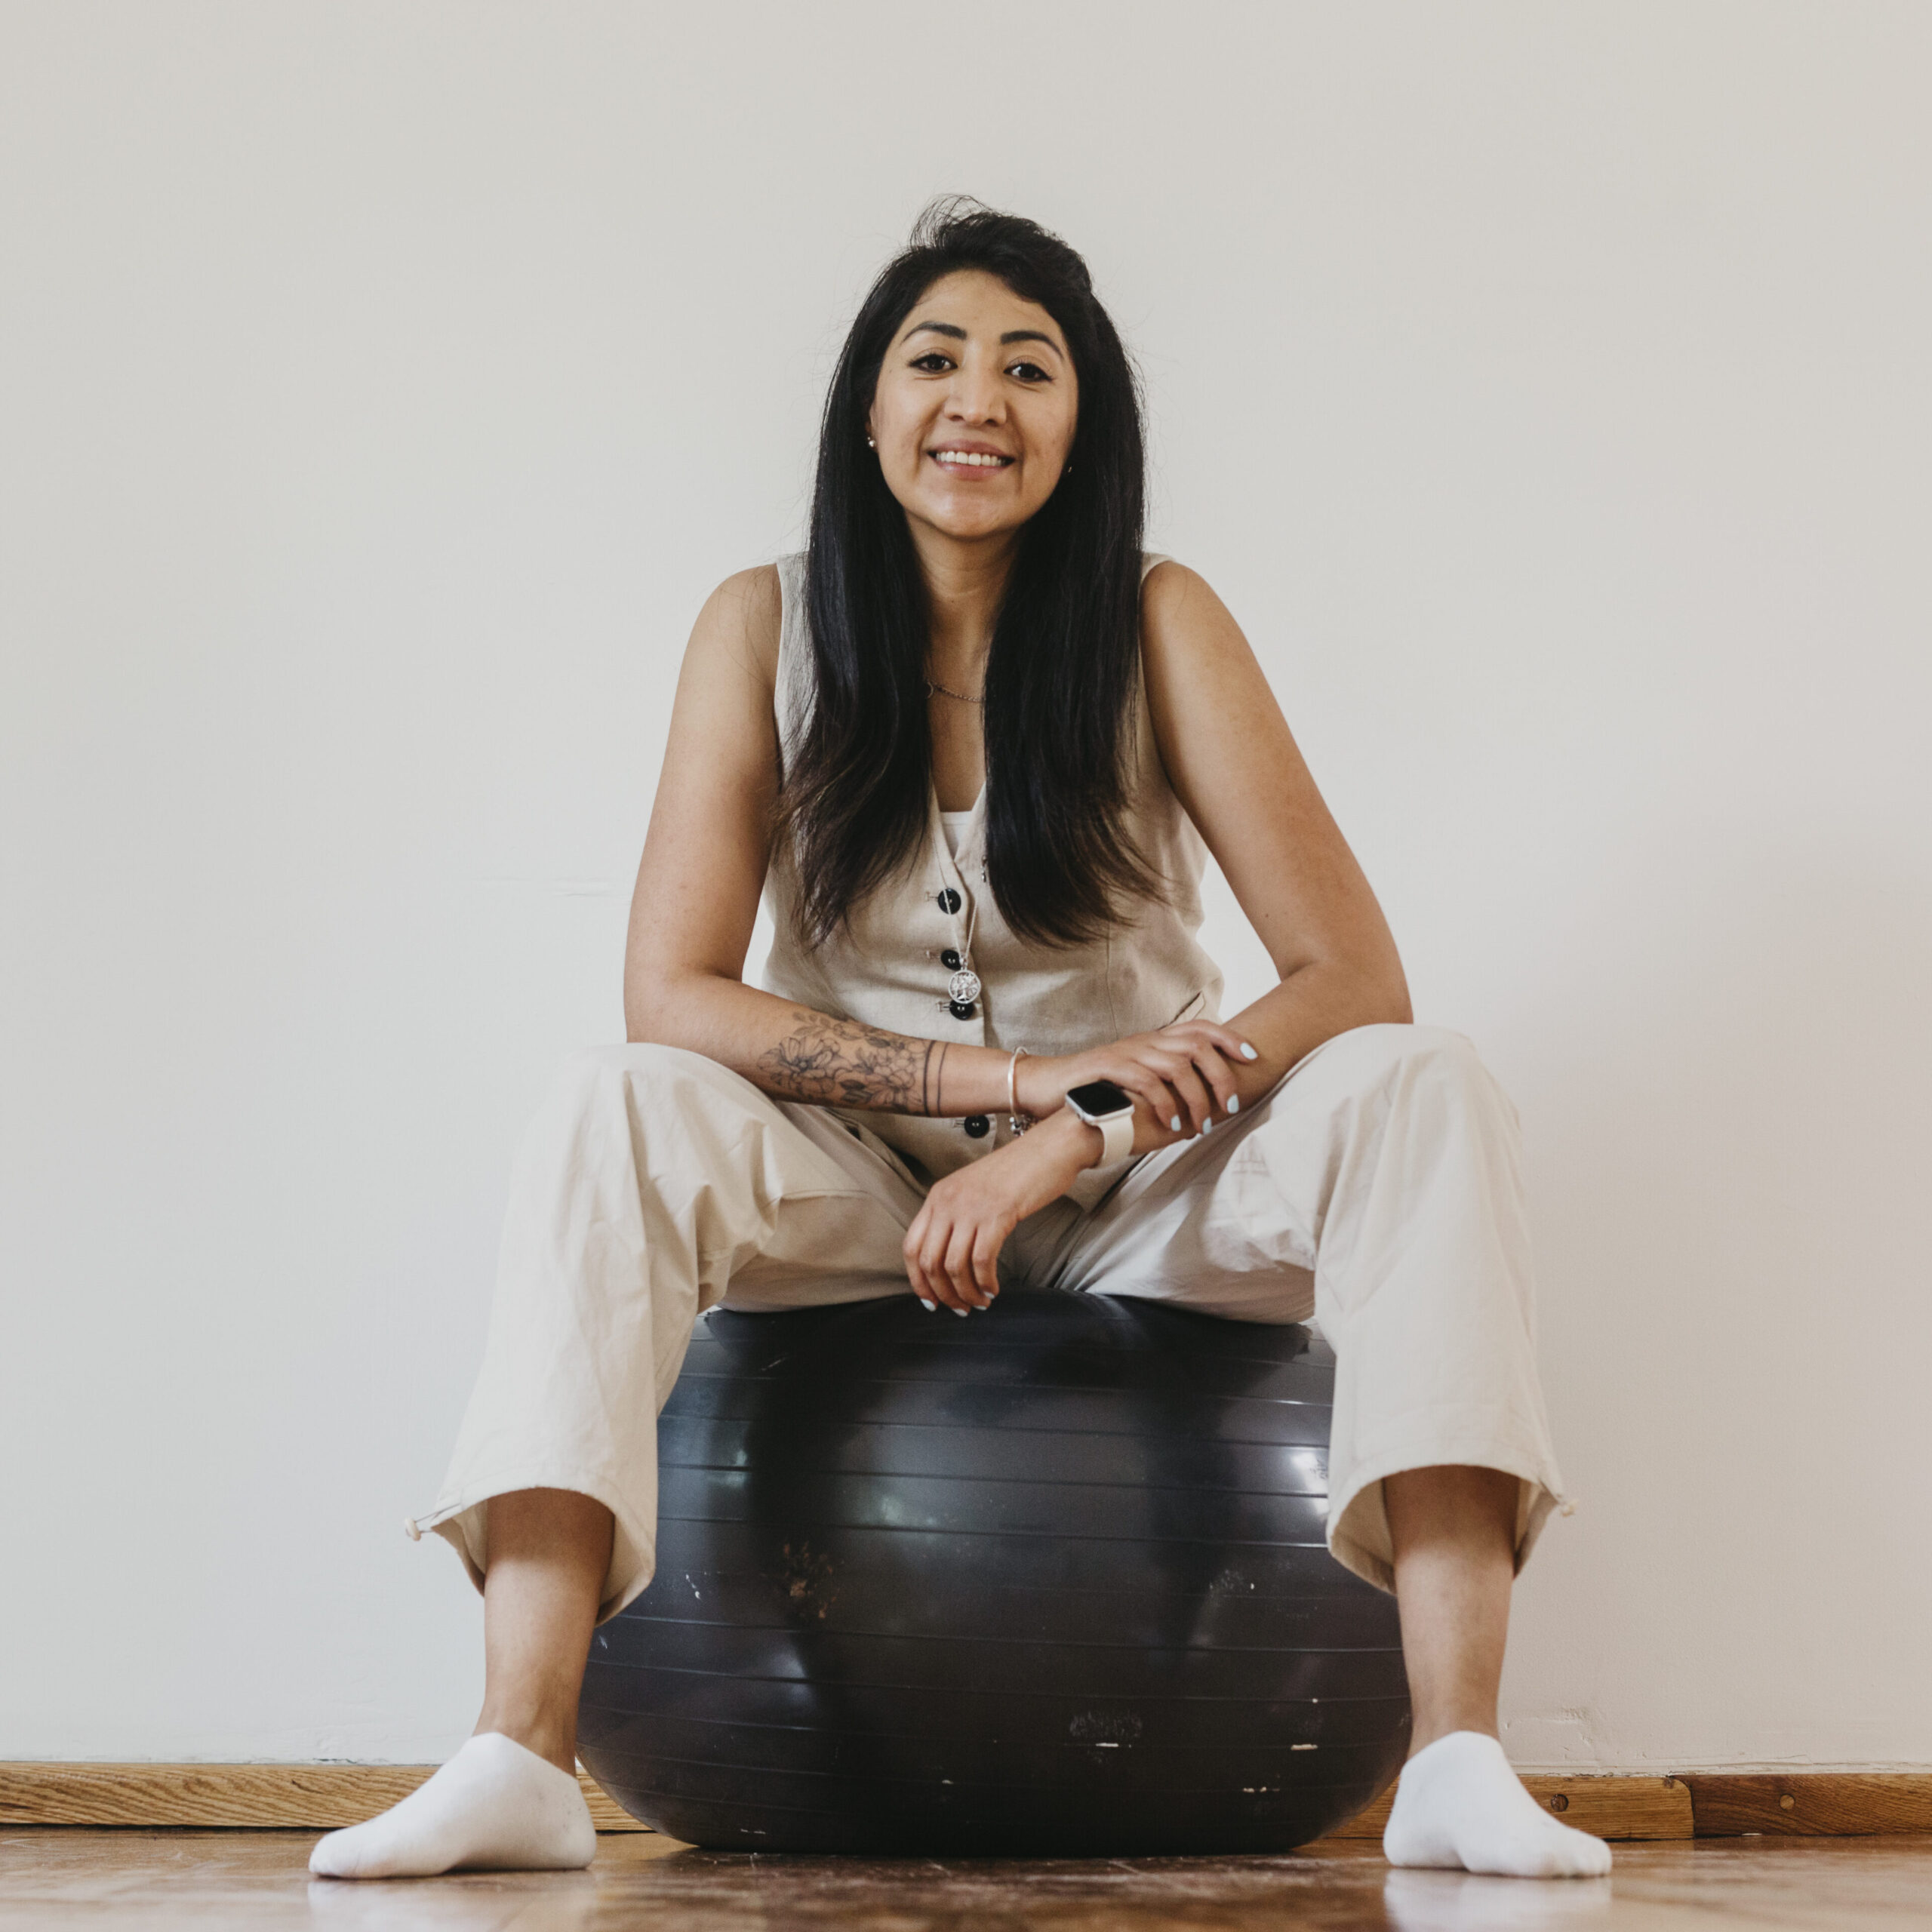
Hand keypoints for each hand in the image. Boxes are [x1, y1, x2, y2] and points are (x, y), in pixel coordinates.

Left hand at [902, 1116, 1091, 1313]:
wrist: (1050, 1148)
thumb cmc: (1017, 1173)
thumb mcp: (974, 1191)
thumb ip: (957, 1217)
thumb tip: (950, 1261)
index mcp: (938, 1196)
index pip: (911, 1247)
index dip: (918, 1281)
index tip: (932, 1301)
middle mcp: (947, 1201)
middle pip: (929, 1261)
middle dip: (943, 1293)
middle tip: (960, 1309)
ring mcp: (971, 1207)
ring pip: (954, 1265)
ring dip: (966, 1293)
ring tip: (980, 1302)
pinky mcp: (997, 1214)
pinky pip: (981, 1260)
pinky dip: (985, 1281)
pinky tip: (993, 1289)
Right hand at [1016, 1021, 1257, 1139]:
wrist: (1048, 1090)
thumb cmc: (1095, 1091)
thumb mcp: (1136, 1081)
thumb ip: (1165, 1083)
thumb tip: (1201, 1099)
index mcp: (1153, 1041)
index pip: (1200, 1028)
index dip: (1230, 1039)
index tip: (1252, 1057)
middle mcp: (1143, 1042)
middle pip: (1197, 1045)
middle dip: (1222, 1075)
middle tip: (1231, 1105)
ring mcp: (1126, 1053)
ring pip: (1177, 1065)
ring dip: (1198, 1097)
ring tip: (1204, 1124)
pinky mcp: (1108, 1069)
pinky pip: (1147, 1082)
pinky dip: (1167, 1105)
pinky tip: (1174, 1126)